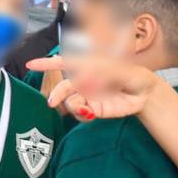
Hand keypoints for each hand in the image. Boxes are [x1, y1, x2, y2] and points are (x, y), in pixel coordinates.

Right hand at [26, 55, 159, 120]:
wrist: (146, 95)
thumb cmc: (135, 76)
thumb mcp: (123, 70)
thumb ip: (104, 73)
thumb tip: (86, 81)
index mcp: (89, 66)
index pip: (65, 63)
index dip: (47, 63)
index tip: (31, 64)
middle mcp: (85, 81)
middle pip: (64, 87)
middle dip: (57, 94)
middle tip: (52, 102)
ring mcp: (88, 96)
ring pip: (70, 102)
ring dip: (73, 106)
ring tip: (86, 109)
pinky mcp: (93, 110)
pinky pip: (80, 114)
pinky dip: (81, 115)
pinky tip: (90, 114)